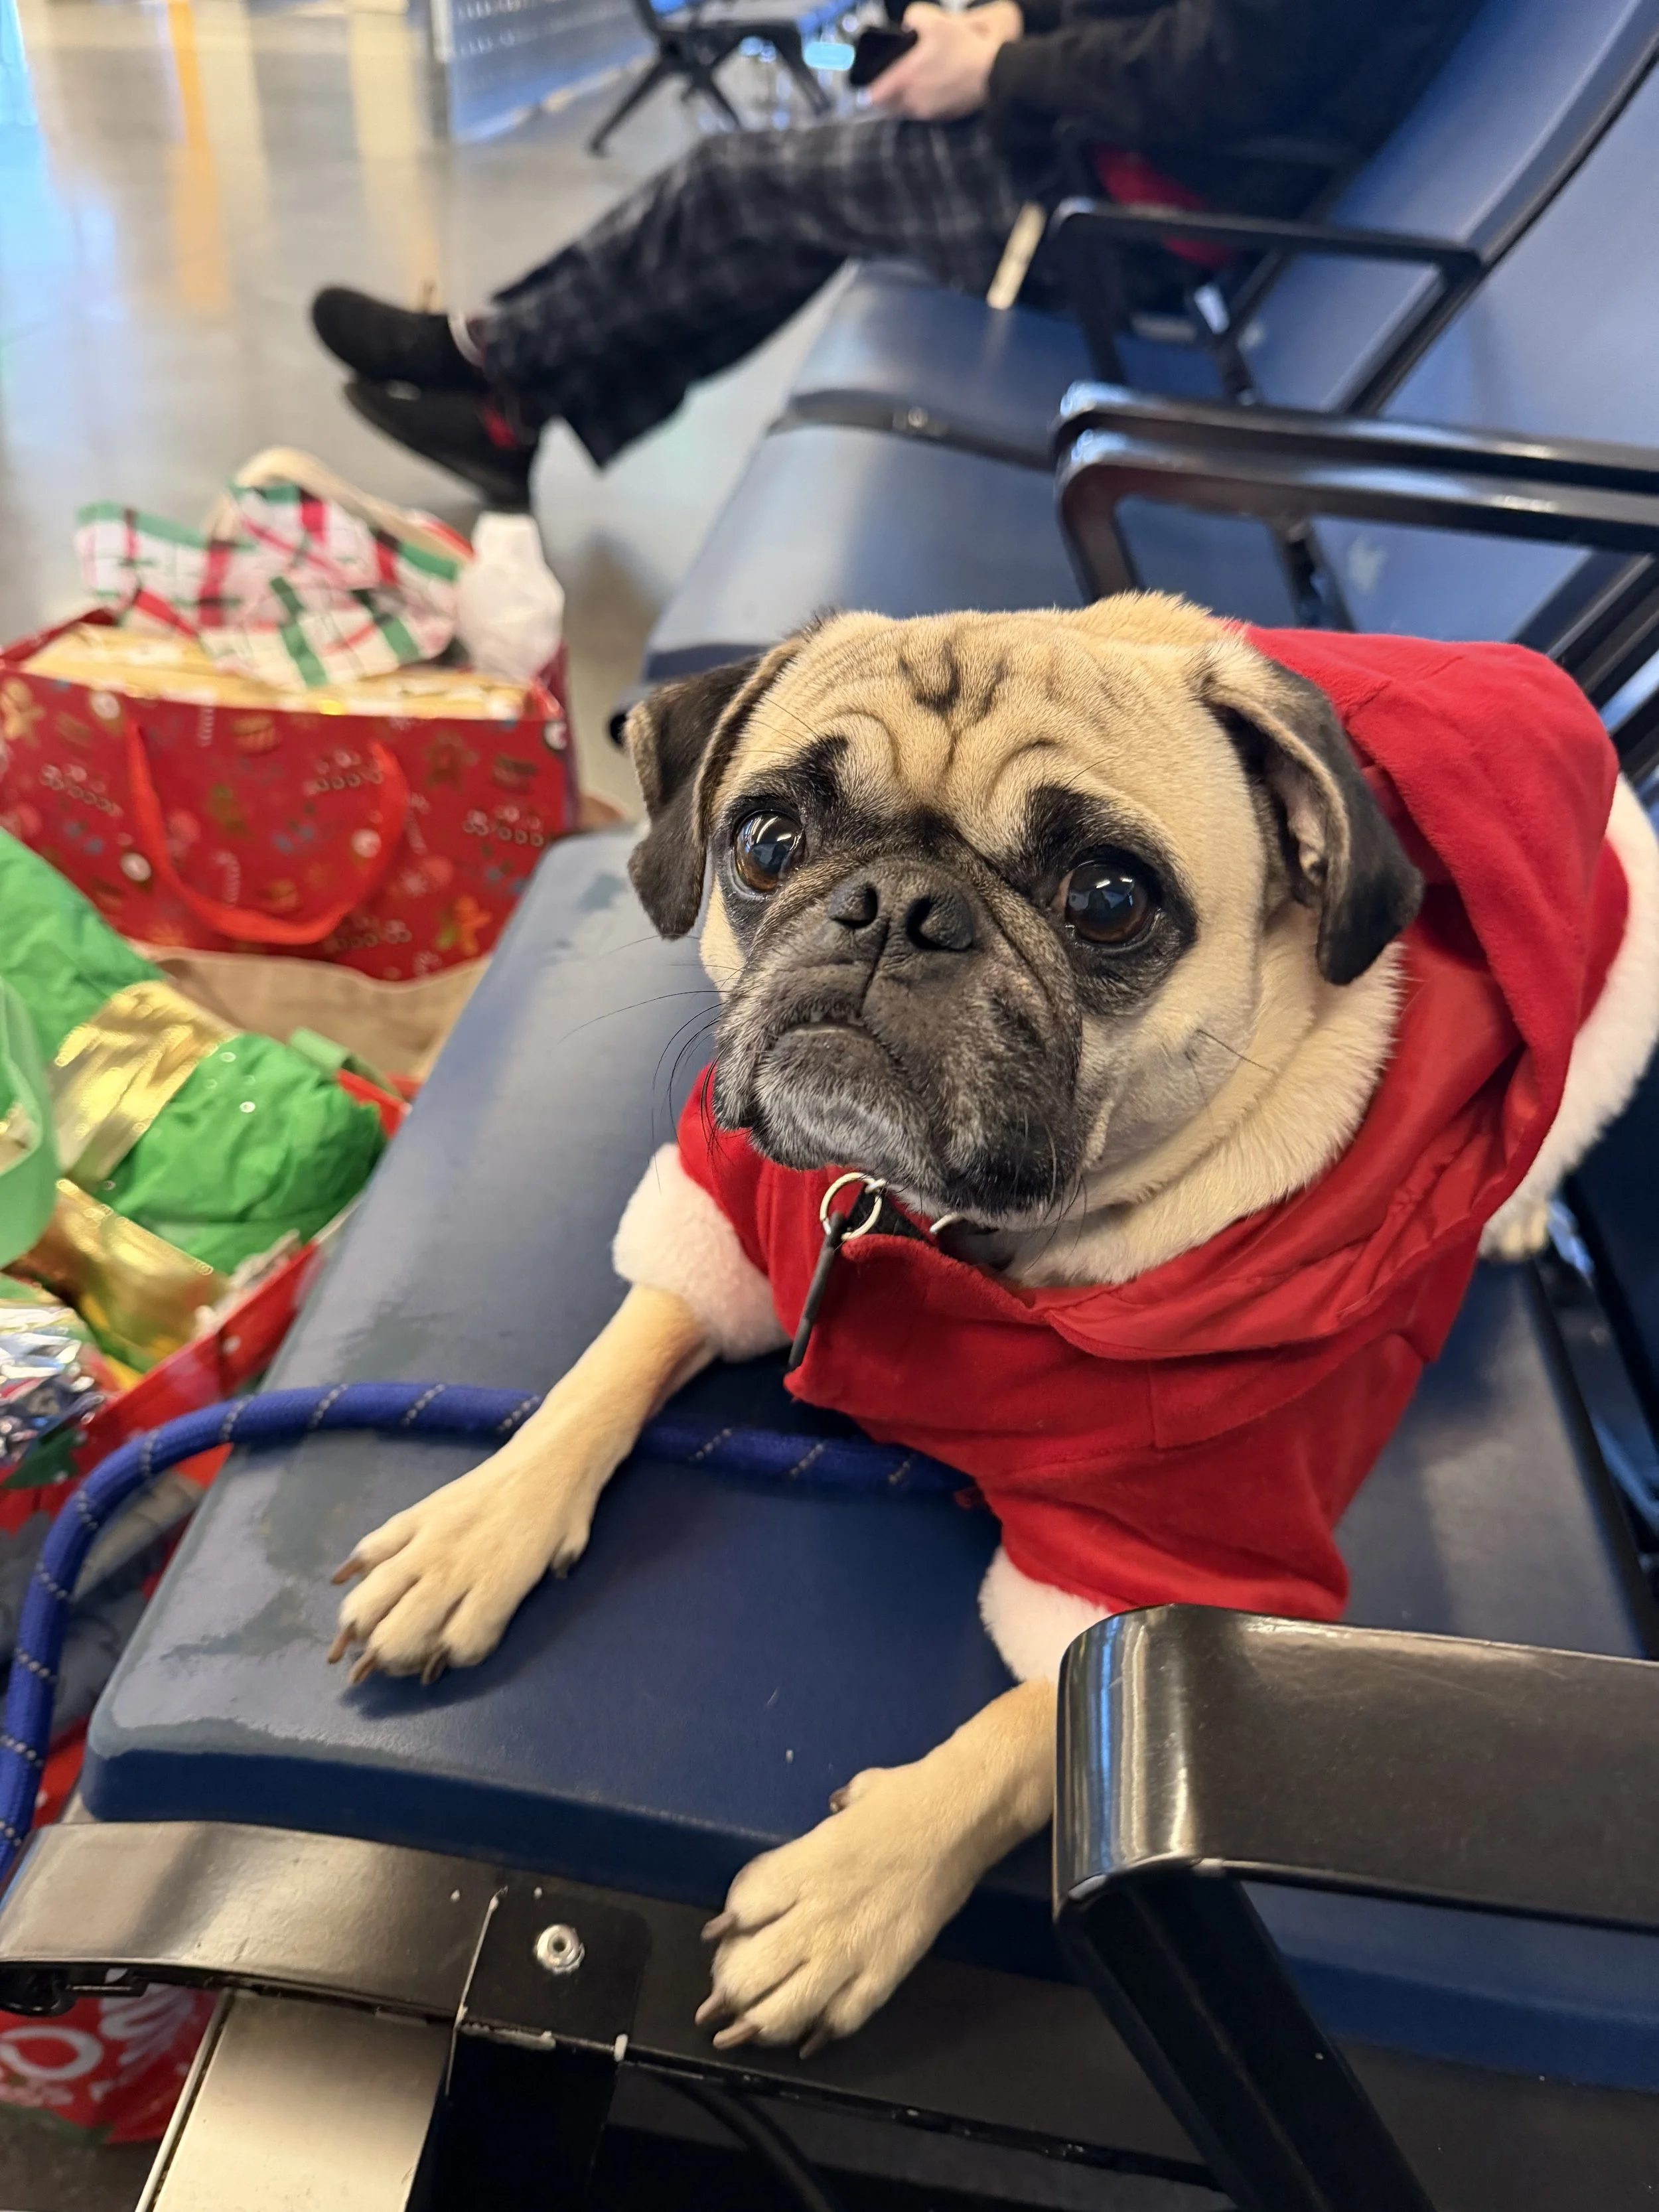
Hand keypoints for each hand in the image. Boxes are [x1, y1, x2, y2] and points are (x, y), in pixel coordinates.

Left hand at [869, 1, 1022, 120]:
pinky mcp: (942, 118)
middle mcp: (912, 101)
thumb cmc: (962, 46)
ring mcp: (927, 112)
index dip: (869, 91)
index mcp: (905, 79)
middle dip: (886, 97)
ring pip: (905, 112)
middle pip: (888, 107)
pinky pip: (923, 114)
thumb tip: (906, 23)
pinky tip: (929, 91)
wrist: (991, 73)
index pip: (875, 95)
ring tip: (910, 87)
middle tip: (890, 85)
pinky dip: (921, 105)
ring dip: (903, 102)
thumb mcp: (935, 20)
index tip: (868, 87)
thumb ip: (914, 16)